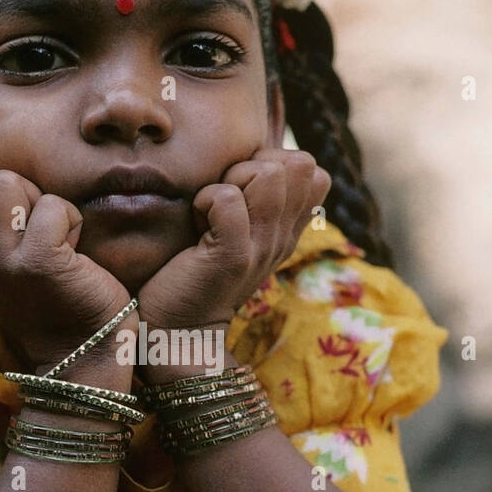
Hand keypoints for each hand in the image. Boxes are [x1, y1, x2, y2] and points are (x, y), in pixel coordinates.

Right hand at [0, 164, 131, 368]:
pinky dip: (70, 219)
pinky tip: (72, 249)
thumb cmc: (43, 298)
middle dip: (6, 186)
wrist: (80, 349)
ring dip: (38, 200)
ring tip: (50, 234)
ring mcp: (0, 261)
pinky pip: (52, 206)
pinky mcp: (38, 261)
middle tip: (28, 223)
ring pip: (7, 182)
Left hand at [137, 148, 330, 332]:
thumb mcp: (235, 233)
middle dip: (255, 165)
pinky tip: (196, 226)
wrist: (177, 332)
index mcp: (287, 230)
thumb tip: (252, 158)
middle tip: (225, 198)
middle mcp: (282, 238)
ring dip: (230, 179)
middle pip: (299, 164)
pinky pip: (227, 199)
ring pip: (269, 173)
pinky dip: (204, 201)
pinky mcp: (233, 257)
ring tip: (210, 211)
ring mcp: (261, 248)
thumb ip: (252, 201)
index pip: (314, 171)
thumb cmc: (193, 273)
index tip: (242, 190)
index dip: (275, 163)